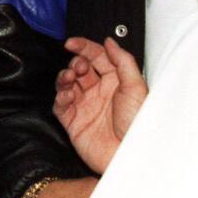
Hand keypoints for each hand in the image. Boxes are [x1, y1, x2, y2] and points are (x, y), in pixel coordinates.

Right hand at [54, 36, 147, 173]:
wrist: (128, 156)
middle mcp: (99, 92)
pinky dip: (60, 97)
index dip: (83, 48)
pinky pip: (59, 104)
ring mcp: (84, 106)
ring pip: (66, 83)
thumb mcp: (136, 88)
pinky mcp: (72, 121)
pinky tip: (67, 95)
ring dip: (64, 77)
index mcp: (115, 83)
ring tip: (69, 78)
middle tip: (78, 67)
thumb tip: (110, 41)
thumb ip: (123, 61)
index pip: (97, 58)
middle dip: (75, 63)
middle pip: (79, 69)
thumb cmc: (137, 126)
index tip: (72, 43)